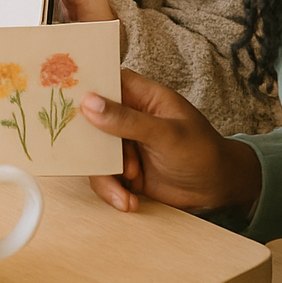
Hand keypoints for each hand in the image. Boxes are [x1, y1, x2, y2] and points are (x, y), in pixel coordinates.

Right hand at [80, 68, 261, 213]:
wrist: (220, 191)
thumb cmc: (203, 152)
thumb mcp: (168, 134)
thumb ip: (128, 120)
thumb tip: (89, 103)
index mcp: (139, 95)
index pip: (104, 80)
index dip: (81, 86)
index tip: (61, 98)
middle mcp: (126, 116)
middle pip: (88, 120)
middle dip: (89, 143)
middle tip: (90, 155)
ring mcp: (122, 144)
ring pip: (93, 154)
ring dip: (107, 174)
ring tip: (131, 183)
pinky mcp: (122, 170)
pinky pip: (103, 177)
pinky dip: (113, 191)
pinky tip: (129, 202)